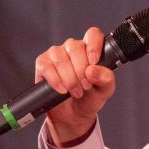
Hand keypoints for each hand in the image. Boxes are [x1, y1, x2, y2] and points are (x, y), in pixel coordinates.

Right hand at [34, 27, 115, 143]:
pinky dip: (55, 80)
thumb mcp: (105, 90)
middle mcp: (73, 47)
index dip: (93, 45)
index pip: (92, 34)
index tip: (93, 62)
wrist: (74, 114)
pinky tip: (62, 90)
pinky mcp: (43, 63)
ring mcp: (56, 54)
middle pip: (76, 47)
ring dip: (69, 78)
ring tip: (76, 92)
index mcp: (90, 49)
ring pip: (61, 58)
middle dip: (81, 70)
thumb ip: (105, 78)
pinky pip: (47, 67)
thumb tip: (92, 70)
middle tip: (86, 87)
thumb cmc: (90, 97)